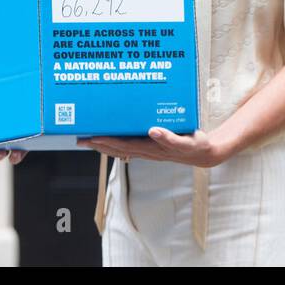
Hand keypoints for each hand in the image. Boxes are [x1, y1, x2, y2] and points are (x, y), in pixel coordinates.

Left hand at [76, 127, 227, 168]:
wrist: (204, 153)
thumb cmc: (195, 145)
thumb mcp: (186, 141)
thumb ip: (170, 137)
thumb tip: (153, 131)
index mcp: (152, 148)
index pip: (124, 145)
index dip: (107, 141)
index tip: (92, 137)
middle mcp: (146, 151)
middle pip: (117, 149)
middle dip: (98, 144)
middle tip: (80, 139)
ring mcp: (147, 151)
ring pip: (120, 149)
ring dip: (103, 145)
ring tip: (88, 140)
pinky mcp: (150, 148)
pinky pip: (128, 147)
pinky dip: (115, 143)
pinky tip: (109, 139)